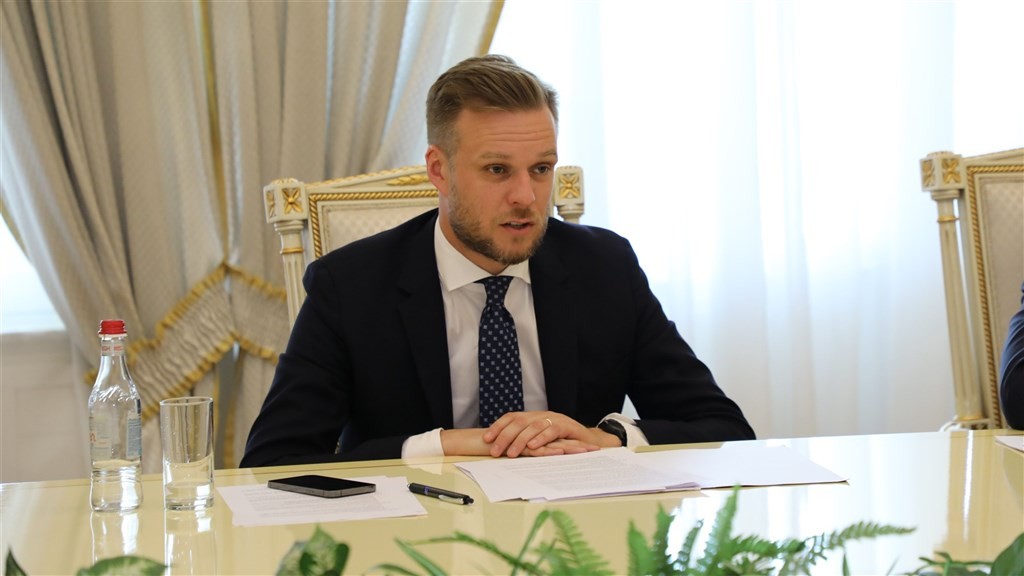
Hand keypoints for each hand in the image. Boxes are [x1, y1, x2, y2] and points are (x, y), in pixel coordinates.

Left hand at [482, 411, 608, 457]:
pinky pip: (551, 431)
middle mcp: (542, 415)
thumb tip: (502, 449)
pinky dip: (541, 439)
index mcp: (533, 417)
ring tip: (511, 453)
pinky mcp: (567, 426)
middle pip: (519, 422)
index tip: (486, 439)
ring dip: (520, 440)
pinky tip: (532, 447)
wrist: (589, 441)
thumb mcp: (541, 441)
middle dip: (504, 436)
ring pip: (533, 426)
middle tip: (495, 451)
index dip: (498, 427)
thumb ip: (525, 441)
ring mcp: (554, 419)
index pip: (511, 418)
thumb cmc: (563, 442)